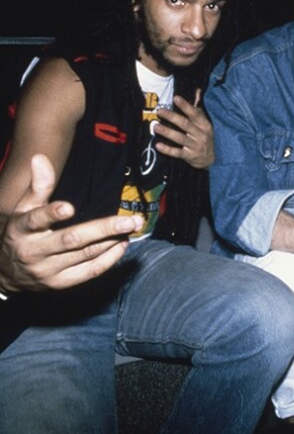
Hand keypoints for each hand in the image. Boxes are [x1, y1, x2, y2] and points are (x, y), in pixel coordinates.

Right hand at [0, 155, 141, 291]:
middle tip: (131, 220)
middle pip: (72, 240)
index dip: (51, 214)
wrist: (5, 273)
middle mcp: (33, 252)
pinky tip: (122, 244)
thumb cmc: (20, 233)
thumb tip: (40, 157)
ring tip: (132, 226)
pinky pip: (89, 272)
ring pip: (85, 254)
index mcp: (21, 230)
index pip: (35, 221)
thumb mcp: (23, 209)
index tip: (68, 207)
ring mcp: (48, 271)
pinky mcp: (60, 283)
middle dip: (104, 229)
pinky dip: (109, 258)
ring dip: (112, 240)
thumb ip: (37, 186)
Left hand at [155, 89, 214, 168]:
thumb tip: (197, 91)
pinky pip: (177, 152)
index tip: (175, 98)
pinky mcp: (189, 156)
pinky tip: (158, 145)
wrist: (210, 159)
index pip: (194, 114)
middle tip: (160, 111)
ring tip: (156, 127)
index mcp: (205, 125)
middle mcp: (201, 135)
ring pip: (180, 138)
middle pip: (185, 124)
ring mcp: (195, 146)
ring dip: (167, 132)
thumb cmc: (205, 137)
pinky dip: (167, 150)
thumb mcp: (205, 124)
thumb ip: (198, 109)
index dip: (185, 106)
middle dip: (172, 117)